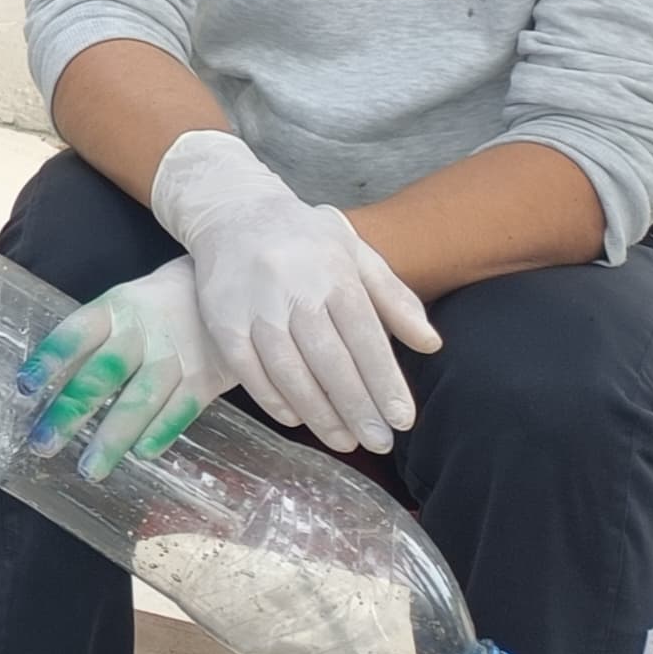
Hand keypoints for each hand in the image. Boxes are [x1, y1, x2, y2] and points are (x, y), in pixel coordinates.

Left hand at [17, 257, 234, 477]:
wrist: (231, 292)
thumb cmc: (162, 303)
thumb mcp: (126, 305)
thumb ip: (97, 340)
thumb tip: (51, 384)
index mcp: (115, 309)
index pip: (75, 334)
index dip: (50, 359)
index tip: (25, 387)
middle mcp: (141, 334)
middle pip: (101, 374)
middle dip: (71, 412)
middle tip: (43, 444)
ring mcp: (175, 357)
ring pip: (139, 400)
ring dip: (112, 438)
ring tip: (89, 469)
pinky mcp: (205, 378)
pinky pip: (180, 410)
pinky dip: (160, 432)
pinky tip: (141, 454)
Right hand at [148, 130, 441, 452]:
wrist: (231, 211)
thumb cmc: (304, 238)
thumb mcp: (356, 254)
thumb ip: (395, 299)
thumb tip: (431, 345)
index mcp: (334, 272)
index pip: (366, 337)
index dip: (385, 382)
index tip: (402, 419)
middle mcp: (294, 289)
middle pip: (330, 360)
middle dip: (357, 407)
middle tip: (378, 442)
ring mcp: (254, 305)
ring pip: (289, 370)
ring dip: (318, 412)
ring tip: (343, 441)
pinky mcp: (220, 318)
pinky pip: (248, 368)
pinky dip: (272, 398)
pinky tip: (296, 419)